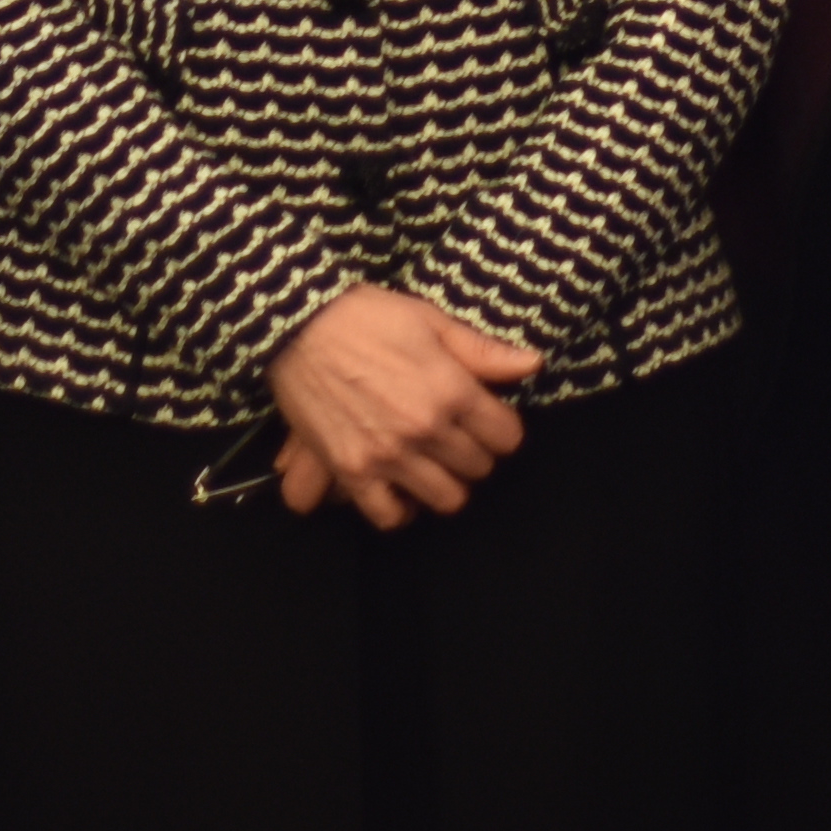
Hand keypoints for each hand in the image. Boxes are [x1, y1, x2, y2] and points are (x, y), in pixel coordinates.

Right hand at [263, 290, 538, 527]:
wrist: (298, 326)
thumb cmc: (366, 316)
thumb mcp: (430, 320)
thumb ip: (482, 350)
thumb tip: (533, 364)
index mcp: (452, 390)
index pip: (507, 437)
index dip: (503, 429)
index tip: (490, 421)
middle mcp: (426, 429)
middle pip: (479, 468)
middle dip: (477, 453)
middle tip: (459, 439)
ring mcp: (389, 455)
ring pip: (446, 498)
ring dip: (446, 483)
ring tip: (434, 464)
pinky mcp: (353, 471)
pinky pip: (390, 515)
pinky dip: (401, 508)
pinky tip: (402, 489)